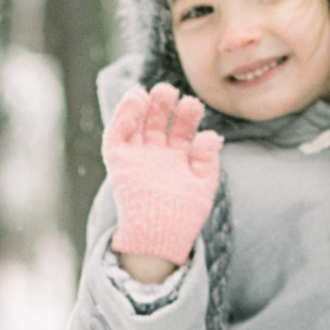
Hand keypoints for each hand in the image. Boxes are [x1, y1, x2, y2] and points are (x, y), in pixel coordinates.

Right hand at [104, 84, 222, 276]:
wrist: (160, 238)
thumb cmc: (184, 217)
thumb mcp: (203, 186)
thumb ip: (207, 159)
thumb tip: (212, 134)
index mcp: (178, 158)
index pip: (182, 129)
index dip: (187, 114)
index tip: (193, 103)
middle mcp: (157, 155)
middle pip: (159, 121)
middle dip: (164, 103)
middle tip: (171, 90)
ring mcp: (137, 157)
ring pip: (138, 123)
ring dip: (142, 104)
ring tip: (149, 91)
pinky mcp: (119, 162)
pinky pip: (117, 135)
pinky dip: (123, 116)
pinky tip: (134, 101)